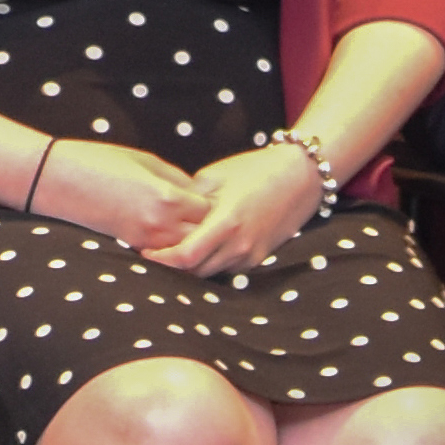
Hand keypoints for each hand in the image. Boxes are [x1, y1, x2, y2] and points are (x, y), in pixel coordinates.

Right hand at [25, 139, 207, 250]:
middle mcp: (160, 224)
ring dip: (186, 243)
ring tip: (182, 229)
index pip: (210, 211)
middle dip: (204, 227)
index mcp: (168, 196)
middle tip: (197, 215)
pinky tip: (161, 238)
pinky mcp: (127, 249)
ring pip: (183, 253)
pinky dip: (166, 251)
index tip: (204, 196)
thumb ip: (176, 178)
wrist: (55, 179)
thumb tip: (197, 193)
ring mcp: (143, 241)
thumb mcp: (145, 160)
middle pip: (202, 236)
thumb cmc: (99, 161)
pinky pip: (160, 257)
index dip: (210, 203)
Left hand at [156, 141, 333, 276]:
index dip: (161, 259)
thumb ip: (187, 201)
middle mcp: (239, 245)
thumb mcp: (213, 177)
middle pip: (194, 271)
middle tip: (152, 255)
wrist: (300, 177)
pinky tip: (197, 251)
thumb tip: (162, 216)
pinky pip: (225, 269)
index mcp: (226, 222)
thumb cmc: (254, 170)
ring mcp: (250, 256)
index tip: (144, 253)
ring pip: (209, 273)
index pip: (185, 256)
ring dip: (190, 267)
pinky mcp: (257, 259)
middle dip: (171, 267)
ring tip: (170, 253)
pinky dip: (208, 264)